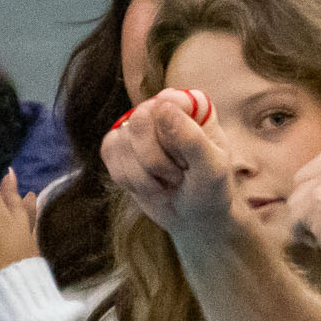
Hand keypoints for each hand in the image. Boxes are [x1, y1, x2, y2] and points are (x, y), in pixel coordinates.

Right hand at [101, 90, 242, 244]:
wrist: (193, 218)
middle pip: (139, 119)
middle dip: (155, 160)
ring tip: (165, 183)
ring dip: (143, 175)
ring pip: (122, 139)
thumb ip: (191, 138)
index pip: (168, 102)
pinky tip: (148, 185)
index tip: (189, 162)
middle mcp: (163, 109)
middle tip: (177, 175)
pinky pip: (109, 151)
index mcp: (193, 107)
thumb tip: (162, 107)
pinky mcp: (120, 144)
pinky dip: (128, 178)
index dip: (174, 137)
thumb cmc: (209, 191)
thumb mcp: (211, 169)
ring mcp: (139, 126)